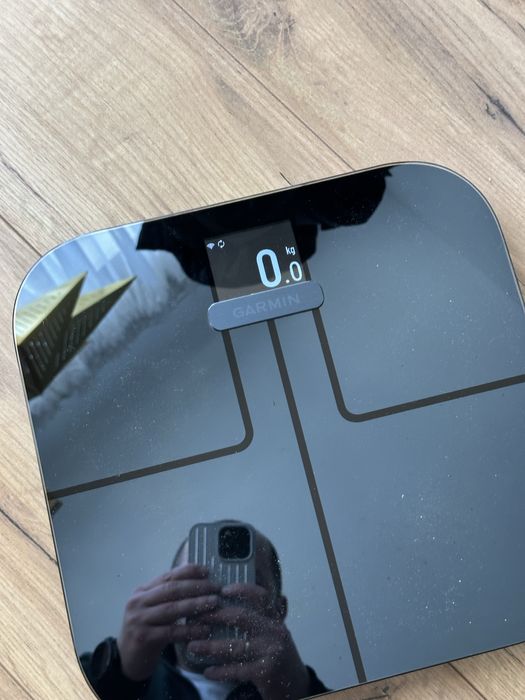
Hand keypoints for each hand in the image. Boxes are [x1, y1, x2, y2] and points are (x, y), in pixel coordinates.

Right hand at [117, 564, 219, 680]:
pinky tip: (205, 629)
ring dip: (196, 604)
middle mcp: (138, 602)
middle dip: (196, 586)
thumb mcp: (153, 609)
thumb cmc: (147, 630)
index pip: (168, 575)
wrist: (127, 660)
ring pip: (172, 608)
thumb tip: (199, 581)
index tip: (207, 571)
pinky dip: (190, 629)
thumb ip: (169, 596)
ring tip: (214, 603)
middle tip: (216, 587)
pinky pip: (172, 632)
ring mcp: (139, 620)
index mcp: (142, 591)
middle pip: (172, 589)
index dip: (189, 571)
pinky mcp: (143, 638)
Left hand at [188, 583, 309, 699]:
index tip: (222, 589)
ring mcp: (272, 651)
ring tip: (192, 646)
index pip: (260, 596)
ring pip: (235, 646)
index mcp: (275, 619)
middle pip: (241, 617)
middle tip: (196, 616)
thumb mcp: (272, 635)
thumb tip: (225, 607)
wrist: (297, 687)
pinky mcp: (266, 672)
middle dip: (216, 615)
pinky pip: (238, 670)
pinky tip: (207, 671)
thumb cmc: (276, 657)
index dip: (242, 590)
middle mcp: (275, 631)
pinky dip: (220, 671)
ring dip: (210, 647)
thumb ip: (257, 621)